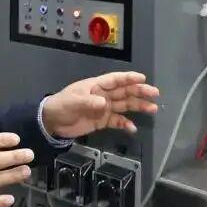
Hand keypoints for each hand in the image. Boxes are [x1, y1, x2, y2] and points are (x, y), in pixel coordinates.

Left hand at [41, 71, 159, 138]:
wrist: (52, 122)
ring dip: (138, 106)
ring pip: (124, 105)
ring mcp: (103, 108)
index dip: (128, 78)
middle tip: (155, 93)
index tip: (142, 78)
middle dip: (139, 92)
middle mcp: (102, 95)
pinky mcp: (101, 121)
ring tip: (153, 109)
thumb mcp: (73, 102)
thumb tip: (104, 103)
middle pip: (124, 92)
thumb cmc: (61, 106)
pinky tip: (133, 128)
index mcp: (96, 86)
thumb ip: (88, 102)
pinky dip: (125, 124)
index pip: (115, 80)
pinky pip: (117, 121)